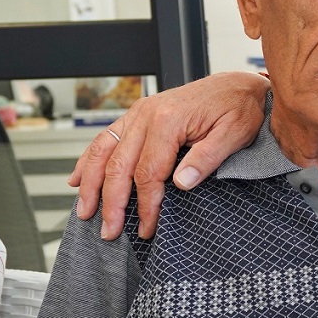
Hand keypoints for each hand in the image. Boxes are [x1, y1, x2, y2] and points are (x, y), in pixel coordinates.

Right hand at [68, 71, 268, 239]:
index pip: (148, 173)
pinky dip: (89, 159)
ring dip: (90, 183)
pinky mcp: (138, 114)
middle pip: (118, 166)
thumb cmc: (239, 108)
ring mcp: (139, 113)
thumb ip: (207, 158)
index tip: (147, 228)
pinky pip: (106, 137)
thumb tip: (182, 184)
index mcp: (169, 120)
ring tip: (85, 211)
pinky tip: (78, 178)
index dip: (146, 205)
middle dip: (111, 202)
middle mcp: (147, 114)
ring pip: (103, 151)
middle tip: (109, 231)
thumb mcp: (234, 134)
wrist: (238, 85)